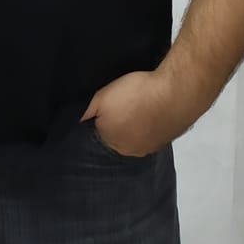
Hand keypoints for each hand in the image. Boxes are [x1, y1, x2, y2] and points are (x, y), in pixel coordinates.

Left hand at [81, 70, 208, 157]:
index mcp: (114, 143)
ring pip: (137, 133)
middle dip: (118, 121)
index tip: (104, 104)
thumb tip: (68, 120)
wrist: (176, 93)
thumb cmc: (134, 95)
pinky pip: (154, 129)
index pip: (99, 132)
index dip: (99, 117)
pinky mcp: (169, 136)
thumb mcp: (101, 98)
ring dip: (136, 121)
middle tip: (121, 101)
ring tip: (137, 103)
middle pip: (118, 135)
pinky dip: (151, 120)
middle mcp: (132, 151)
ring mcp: (153, 145)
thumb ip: (83, 110)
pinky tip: (153, 107)